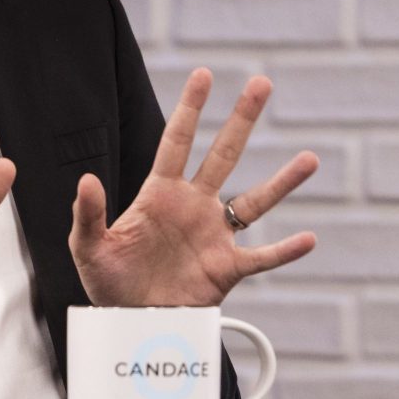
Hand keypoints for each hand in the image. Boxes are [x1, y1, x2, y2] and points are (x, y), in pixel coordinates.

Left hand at [68, 68, 317, 306]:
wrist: (131, 323)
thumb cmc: (109, 283)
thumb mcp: (89, 247)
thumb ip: (89, 213)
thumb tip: (87, 180)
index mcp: (161, 194)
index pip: (178, 141)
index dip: (191, 108)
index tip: (204, 75)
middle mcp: (194, 206)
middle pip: (224, 154)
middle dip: (242, 119)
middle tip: (261, 83)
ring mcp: (214, 236)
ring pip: (255, 202)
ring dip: (283, 182)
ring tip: (310, 159)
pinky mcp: (226, 269)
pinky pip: (262, 258)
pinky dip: (284, 250)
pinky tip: (308, 239)